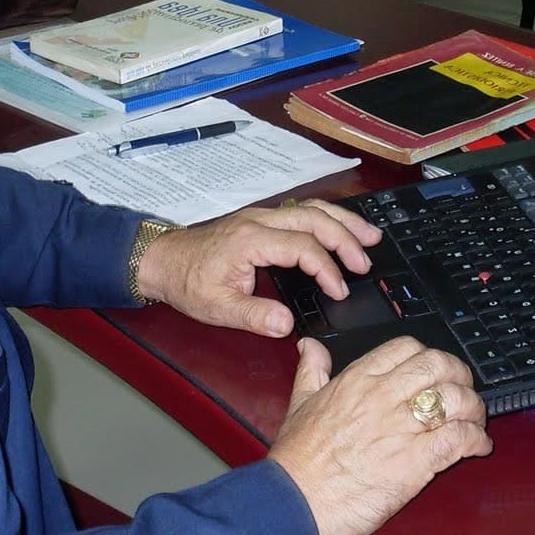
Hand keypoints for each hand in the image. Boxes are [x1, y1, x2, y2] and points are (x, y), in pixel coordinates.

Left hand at [135, 199, 380, 336]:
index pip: (301, 246)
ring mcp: (261, 216)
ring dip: (342, 221)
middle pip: (313, 218)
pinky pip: (302, 212)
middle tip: (367, 261)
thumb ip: (254, 317)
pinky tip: (342, 230)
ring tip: (370, 236)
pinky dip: (327, 219)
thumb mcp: (216, 308)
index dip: (326, 268)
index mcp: (250, 240)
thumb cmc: (188, 282)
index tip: (339, 290)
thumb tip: (287, 325)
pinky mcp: (262, 220)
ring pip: (310, 209)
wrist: (164, 260)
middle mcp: (259, 220)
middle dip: (345, 237)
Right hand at [269, 337, 491, 534]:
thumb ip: (311, 370)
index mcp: (357, 380)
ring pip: (455, 399)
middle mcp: (382, 397)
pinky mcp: (415, 462)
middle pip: (438, 365)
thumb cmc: (297, 460)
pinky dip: (475, 440)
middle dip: (460, 374)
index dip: (429, 354)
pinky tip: (477, 445)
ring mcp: (400, 428)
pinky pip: (458, 439)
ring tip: (475, 420)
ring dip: (473, 407)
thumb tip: (311, 347)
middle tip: (464, 388)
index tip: (435, 369)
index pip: (406, 347)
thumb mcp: (299, 402)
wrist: (296, 501)